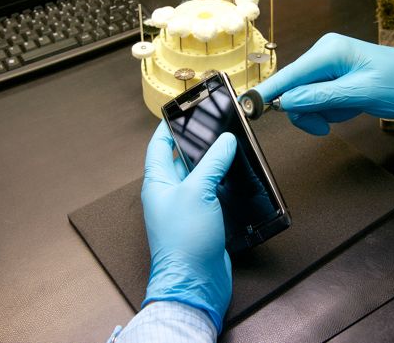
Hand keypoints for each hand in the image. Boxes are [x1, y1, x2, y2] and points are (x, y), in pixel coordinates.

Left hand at [141, 121, 236, 332]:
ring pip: (199, 177)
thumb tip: (225, 141)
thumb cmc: (184, 239)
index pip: (159, 145)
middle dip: (198, 143)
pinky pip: (210, 194)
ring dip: (213, 163)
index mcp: (157, 182)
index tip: (183, 111)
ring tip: (230, 146)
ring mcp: (185, 208)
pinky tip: (236, 176)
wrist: (194, 282)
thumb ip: (211, 163)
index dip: (169, 127)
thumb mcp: (197, 191)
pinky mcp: (202, 221)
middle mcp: (169, 193)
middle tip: (216, 126)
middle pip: (181, 159)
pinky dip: (222, 184)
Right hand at [254, 33, 393, 134]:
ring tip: (346, 112)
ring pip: (303, 97)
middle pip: (294, 88)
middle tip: (323, 126)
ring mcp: (327, 65)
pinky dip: (328, 109)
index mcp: (330, 51)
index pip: (290, 74)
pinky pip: (316, 98)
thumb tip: (287, 101)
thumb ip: (322, 97)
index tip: (248, 105)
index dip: (269, 91)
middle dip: (306, 110)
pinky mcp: (331, 76)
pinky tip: (348, 107)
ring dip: (321, 111)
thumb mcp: (362, 93)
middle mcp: (324, 54)